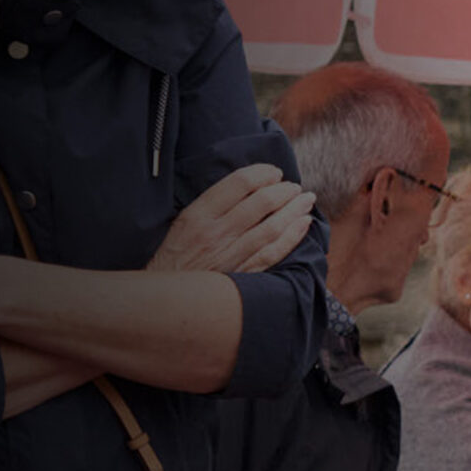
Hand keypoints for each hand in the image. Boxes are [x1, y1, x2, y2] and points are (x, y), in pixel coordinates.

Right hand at [148, 164, 314, 273]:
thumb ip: (211, 206)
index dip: (263, 173)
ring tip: (307, 199)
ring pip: (272, 226)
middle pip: (261, 203)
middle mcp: (216, 233)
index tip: (274, 172)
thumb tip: (246, 186)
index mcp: (198, 215)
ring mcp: (231, 255)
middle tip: (294, 186)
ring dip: (295, 209)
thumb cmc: (174, 257)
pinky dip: (293, 236)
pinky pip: (273, 253)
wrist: (164, 298)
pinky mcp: (242, 274)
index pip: (238, 183)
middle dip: (284, 190)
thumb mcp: (181, 224)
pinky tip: (304, 223)